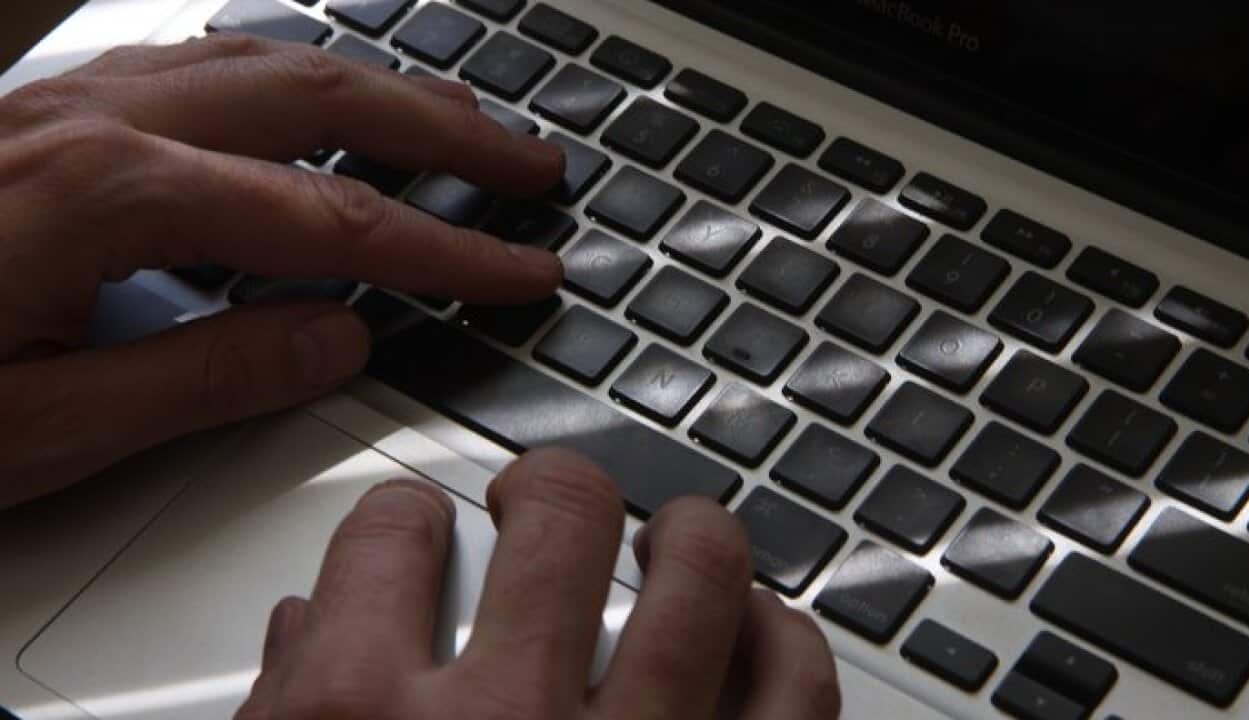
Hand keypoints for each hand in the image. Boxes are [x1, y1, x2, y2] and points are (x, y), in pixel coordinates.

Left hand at [0, 36, 564, 506]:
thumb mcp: (42, 425)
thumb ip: (205, 377)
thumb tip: (335, 341)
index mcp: (105, 190)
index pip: (333, 221)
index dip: (446, 249)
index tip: (516, 269)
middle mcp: (93, 119)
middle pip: (320, 100)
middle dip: (443, 131)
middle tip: (526, 161)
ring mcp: (65, 101)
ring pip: (262, 63)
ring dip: (374, 91)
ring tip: (449, 116)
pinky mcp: (42, 114)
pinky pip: (198, 66)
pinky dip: (285, 81)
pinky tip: (307, 104)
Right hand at [235, 449, 841, 719]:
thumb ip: (282, 715)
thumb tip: (301, 632)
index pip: (390, 532)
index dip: (409, 517)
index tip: (423, 527)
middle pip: (558, 511)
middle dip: (554, 485)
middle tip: (553, 498)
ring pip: (697, 572)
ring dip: (692, 535)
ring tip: (679, 535)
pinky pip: (792, 691)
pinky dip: (787, 644)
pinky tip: (766, 632)